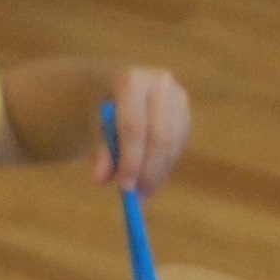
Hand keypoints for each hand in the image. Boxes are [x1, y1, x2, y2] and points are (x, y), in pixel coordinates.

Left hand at [92, 65, 192, 190]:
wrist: (115, 87)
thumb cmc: (101, 110)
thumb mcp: (94, 127)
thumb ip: (100, 150)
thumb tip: (101, 179)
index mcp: (131, 80)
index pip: (134, 126)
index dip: (130, 161)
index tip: (125, 189)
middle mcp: (160, 84)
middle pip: (160, 137)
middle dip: (149, 171)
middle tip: (138, 198)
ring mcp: (177, 97)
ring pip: (172, 146)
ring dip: (157, 174)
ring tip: (140, 192)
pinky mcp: (185, 113)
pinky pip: (179, 148)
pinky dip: (165, 168)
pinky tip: (149, 175)